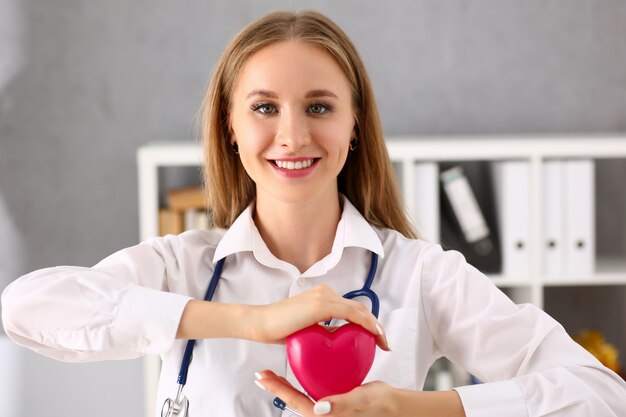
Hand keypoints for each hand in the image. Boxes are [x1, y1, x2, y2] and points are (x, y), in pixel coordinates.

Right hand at [244, 284, 389, 350]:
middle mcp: (325, 292)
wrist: (260, 323)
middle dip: (376, 326)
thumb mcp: (306, 330)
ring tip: (383, 342)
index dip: (367, 323)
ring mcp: (324, 296)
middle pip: (359, 308)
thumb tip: (334, 341)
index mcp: (322, 296)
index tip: (376, 340)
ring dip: (375, 326)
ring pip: (359, 310)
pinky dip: (366, 323)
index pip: (351, 309)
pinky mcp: (321, 304)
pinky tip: (374, 334)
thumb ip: (321, 330)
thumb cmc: (278, 329)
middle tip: (385, 343)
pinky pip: (352, 314)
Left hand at [254, 370, 396, 416]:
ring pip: (300, 392)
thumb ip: (341, 405)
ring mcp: (326, 404)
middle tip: (261, 374)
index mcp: (324, 416)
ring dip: (285, 383)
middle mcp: (322, 412)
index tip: (264, 378)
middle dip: (276, 386)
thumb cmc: (378, 405)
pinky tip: (300, 367)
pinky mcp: (331, 395)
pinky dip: (302, 377)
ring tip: (272, 372)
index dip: (278, 389)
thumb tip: (320, 408)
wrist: (391, 405)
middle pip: (293, 397)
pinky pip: (312, 387)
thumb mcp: (359, 400)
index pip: (295, 401)